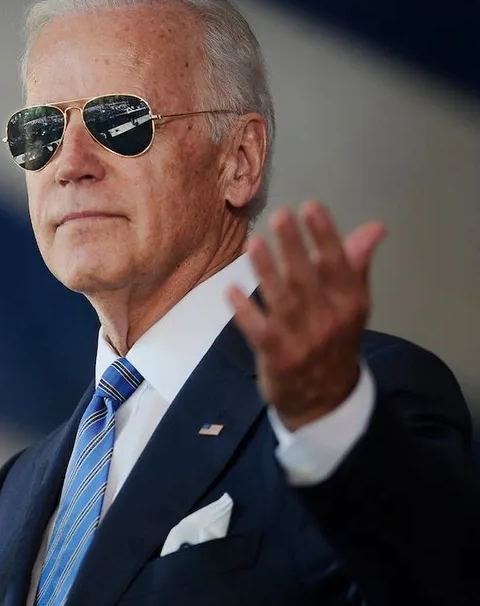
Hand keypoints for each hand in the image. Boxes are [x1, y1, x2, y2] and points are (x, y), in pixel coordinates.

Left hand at [227, 201, 386, 430]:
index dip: (325, 235)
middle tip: (280, 215)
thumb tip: (375, 227)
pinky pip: (257, 329)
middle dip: (294, 245)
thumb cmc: (335, 338)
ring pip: (282, 300)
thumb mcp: (351, 305)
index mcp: (350, 304)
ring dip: (266, 271)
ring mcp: (301, 340)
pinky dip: (244, 310)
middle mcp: (328, 320)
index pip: (338, 265)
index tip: (311, 206)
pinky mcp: (276, 355)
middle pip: (308, 278)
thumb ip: (355, 264)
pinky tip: (231, 290)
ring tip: (253, 243)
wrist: (325, 399)